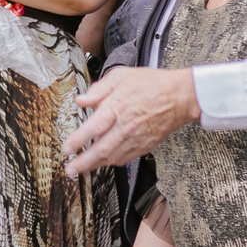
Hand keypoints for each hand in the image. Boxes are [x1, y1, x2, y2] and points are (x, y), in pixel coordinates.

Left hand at [64, 66, 200, 175]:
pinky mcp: (145, 145)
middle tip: (69, 170)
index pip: (94, 128)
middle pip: (101, 149)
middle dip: (83, 162)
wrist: (179, 97)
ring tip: (80, 170)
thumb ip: (98, 89)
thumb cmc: (151, 84)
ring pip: (112, 157)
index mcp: (118, 107)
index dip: (78, 140)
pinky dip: (112, 163)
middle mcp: (126, 126)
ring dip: (95, 166)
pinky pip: (125, 158)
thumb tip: (81, 100)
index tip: (66, 149)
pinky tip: (102, 163)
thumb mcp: (121, 76)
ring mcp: (137, 138)